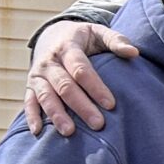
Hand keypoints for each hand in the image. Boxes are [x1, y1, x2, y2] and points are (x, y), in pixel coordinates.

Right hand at [24, 22, 137, 136]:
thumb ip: (115, 40)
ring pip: (45, 96)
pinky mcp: (31, 86)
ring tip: (70, 132)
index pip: (81, 69)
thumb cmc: (82, 37)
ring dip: (57, 115)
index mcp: (67, 48)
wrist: (51, 34)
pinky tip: (39, 132)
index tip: (111, 104)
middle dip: (81, 106)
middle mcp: (49, 62)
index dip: (95, 87)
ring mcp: (38, 75)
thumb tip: (134, 53)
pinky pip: (29, 102)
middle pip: (64, 86)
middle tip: (98, 124)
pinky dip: (31, 117)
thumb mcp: (97, 32)